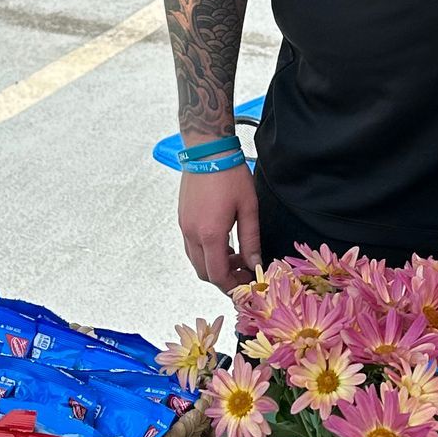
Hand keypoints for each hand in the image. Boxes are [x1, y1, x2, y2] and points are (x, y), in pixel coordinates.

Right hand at [177, 163, 260, 293]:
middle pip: (203, 272)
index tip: (246, 286)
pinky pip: (191, 246)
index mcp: (210, 234)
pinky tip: (224, 243)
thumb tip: (255, 264)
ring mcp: (184, 226)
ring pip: (196, 260)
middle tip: (243, 274)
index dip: (231, 286)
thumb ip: (251, 240)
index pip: (217, 274)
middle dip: (223, 279)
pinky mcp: (182, 219)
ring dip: (214, 266)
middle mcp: (192, 234)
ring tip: (236, 257)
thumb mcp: (248, 208)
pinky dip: (206, 253)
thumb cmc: (231, 175)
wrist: (207, 150)